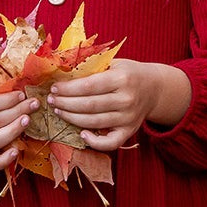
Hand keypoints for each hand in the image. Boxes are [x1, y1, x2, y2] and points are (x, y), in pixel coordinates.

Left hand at [49, 60, 191, 151]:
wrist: (154, 88)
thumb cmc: (128, 73)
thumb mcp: (114, 63)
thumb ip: (92, 67)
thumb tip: (61, 71)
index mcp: (122, 78)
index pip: (88, 86)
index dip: (68, 89)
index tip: (54, 88)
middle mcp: (127, 99)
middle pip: (88, 105)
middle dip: (65, 103)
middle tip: (51, 100)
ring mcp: (129, 117)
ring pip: (94, 123)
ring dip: (72, 118)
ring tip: (58, 111)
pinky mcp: (130, 131)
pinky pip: (111, 143)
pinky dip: (94, 142)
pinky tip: (82, 134)